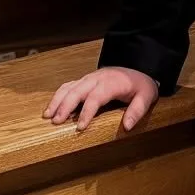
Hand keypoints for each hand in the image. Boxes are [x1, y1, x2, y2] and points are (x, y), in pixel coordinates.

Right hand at [43, 65, 158, 133]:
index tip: (79, 127)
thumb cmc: (141, 85)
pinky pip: (68, 86)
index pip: (95, 97)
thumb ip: (138, 110)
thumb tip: (127, 126)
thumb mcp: (147, 96)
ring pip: (69, 87)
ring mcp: (88, 78)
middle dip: (65, 106)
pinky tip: (52, 108)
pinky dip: (58, 96)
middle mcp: (96, 78)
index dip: (86, 112)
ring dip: (57, 100)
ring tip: (48, 116)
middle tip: (56, 122)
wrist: (138, 67)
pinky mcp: (84, 80)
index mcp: (111, 83)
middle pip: (77, 91)